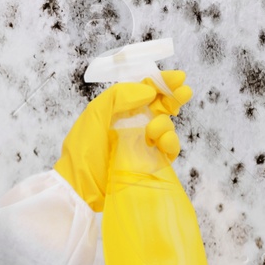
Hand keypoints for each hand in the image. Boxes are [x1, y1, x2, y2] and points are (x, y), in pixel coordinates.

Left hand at [54, 71, 192, 211]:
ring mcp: (143, 145)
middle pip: (160, 107)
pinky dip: (171, 143)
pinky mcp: (151, 164)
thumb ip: (118, 96)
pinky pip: (169, 150)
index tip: (178, 78)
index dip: (161, 83)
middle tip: (184, 92)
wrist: (80, 187)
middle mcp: (133, 125)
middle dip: (174, 97)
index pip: (144, 91)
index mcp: (119, 111)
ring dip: (165, 124)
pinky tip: (163, 142)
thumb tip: (149, 91)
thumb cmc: (82, 150)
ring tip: (153, 129)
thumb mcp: (94, 114)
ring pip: (166, 127)